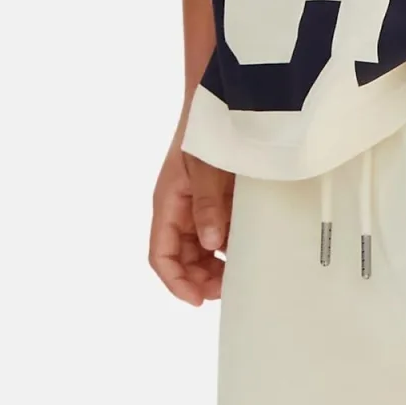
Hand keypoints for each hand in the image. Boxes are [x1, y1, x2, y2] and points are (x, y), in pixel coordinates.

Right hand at [148, 133, 234, 305]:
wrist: (222, 105)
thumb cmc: (206, 131)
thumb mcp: (206, 168)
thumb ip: (208, 205)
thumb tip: (211, 242)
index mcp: (168, 204)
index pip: (161, 255)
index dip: (176, 281)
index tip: (197, 299)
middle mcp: (179, 211)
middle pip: (181, 259)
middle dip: (199, 279)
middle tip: (226, 289)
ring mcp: (197, 209)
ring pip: (199, 252)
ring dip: (213, 269)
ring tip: (236, 276)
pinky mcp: (216, 206)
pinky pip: (217, 236)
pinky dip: (227, 250)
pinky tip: (244, 253)